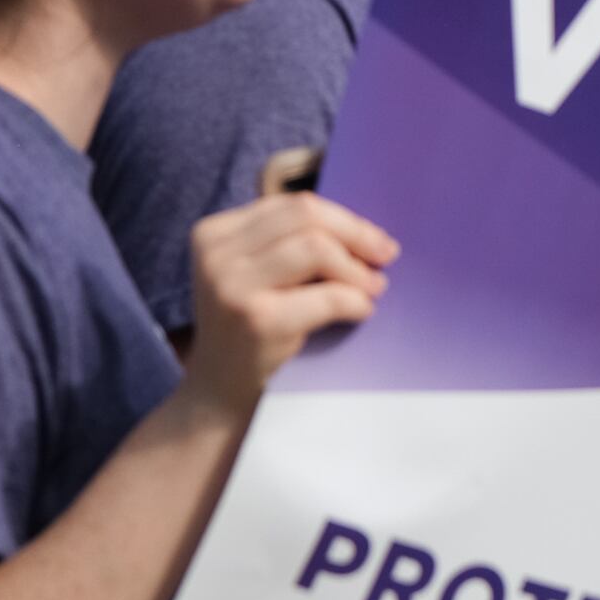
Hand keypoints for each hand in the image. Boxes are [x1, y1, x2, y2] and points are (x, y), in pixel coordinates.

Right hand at [179, 153, 393, 405]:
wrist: (218, 393)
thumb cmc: (248, 328)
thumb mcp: (254, 274)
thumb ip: (289, 243)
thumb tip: (366, 231)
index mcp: (213, 233)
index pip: (291, 205)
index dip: (341, 218)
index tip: (373, 239)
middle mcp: (216, 254)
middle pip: (306, 218)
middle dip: (356, 234)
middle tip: (386, 255)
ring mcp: (232, 286)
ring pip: (316, 249)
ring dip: (357, 270)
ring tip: (373, 288)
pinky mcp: (256, 320)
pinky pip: (326, 297)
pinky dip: (354, 301)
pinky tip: (361, 311)